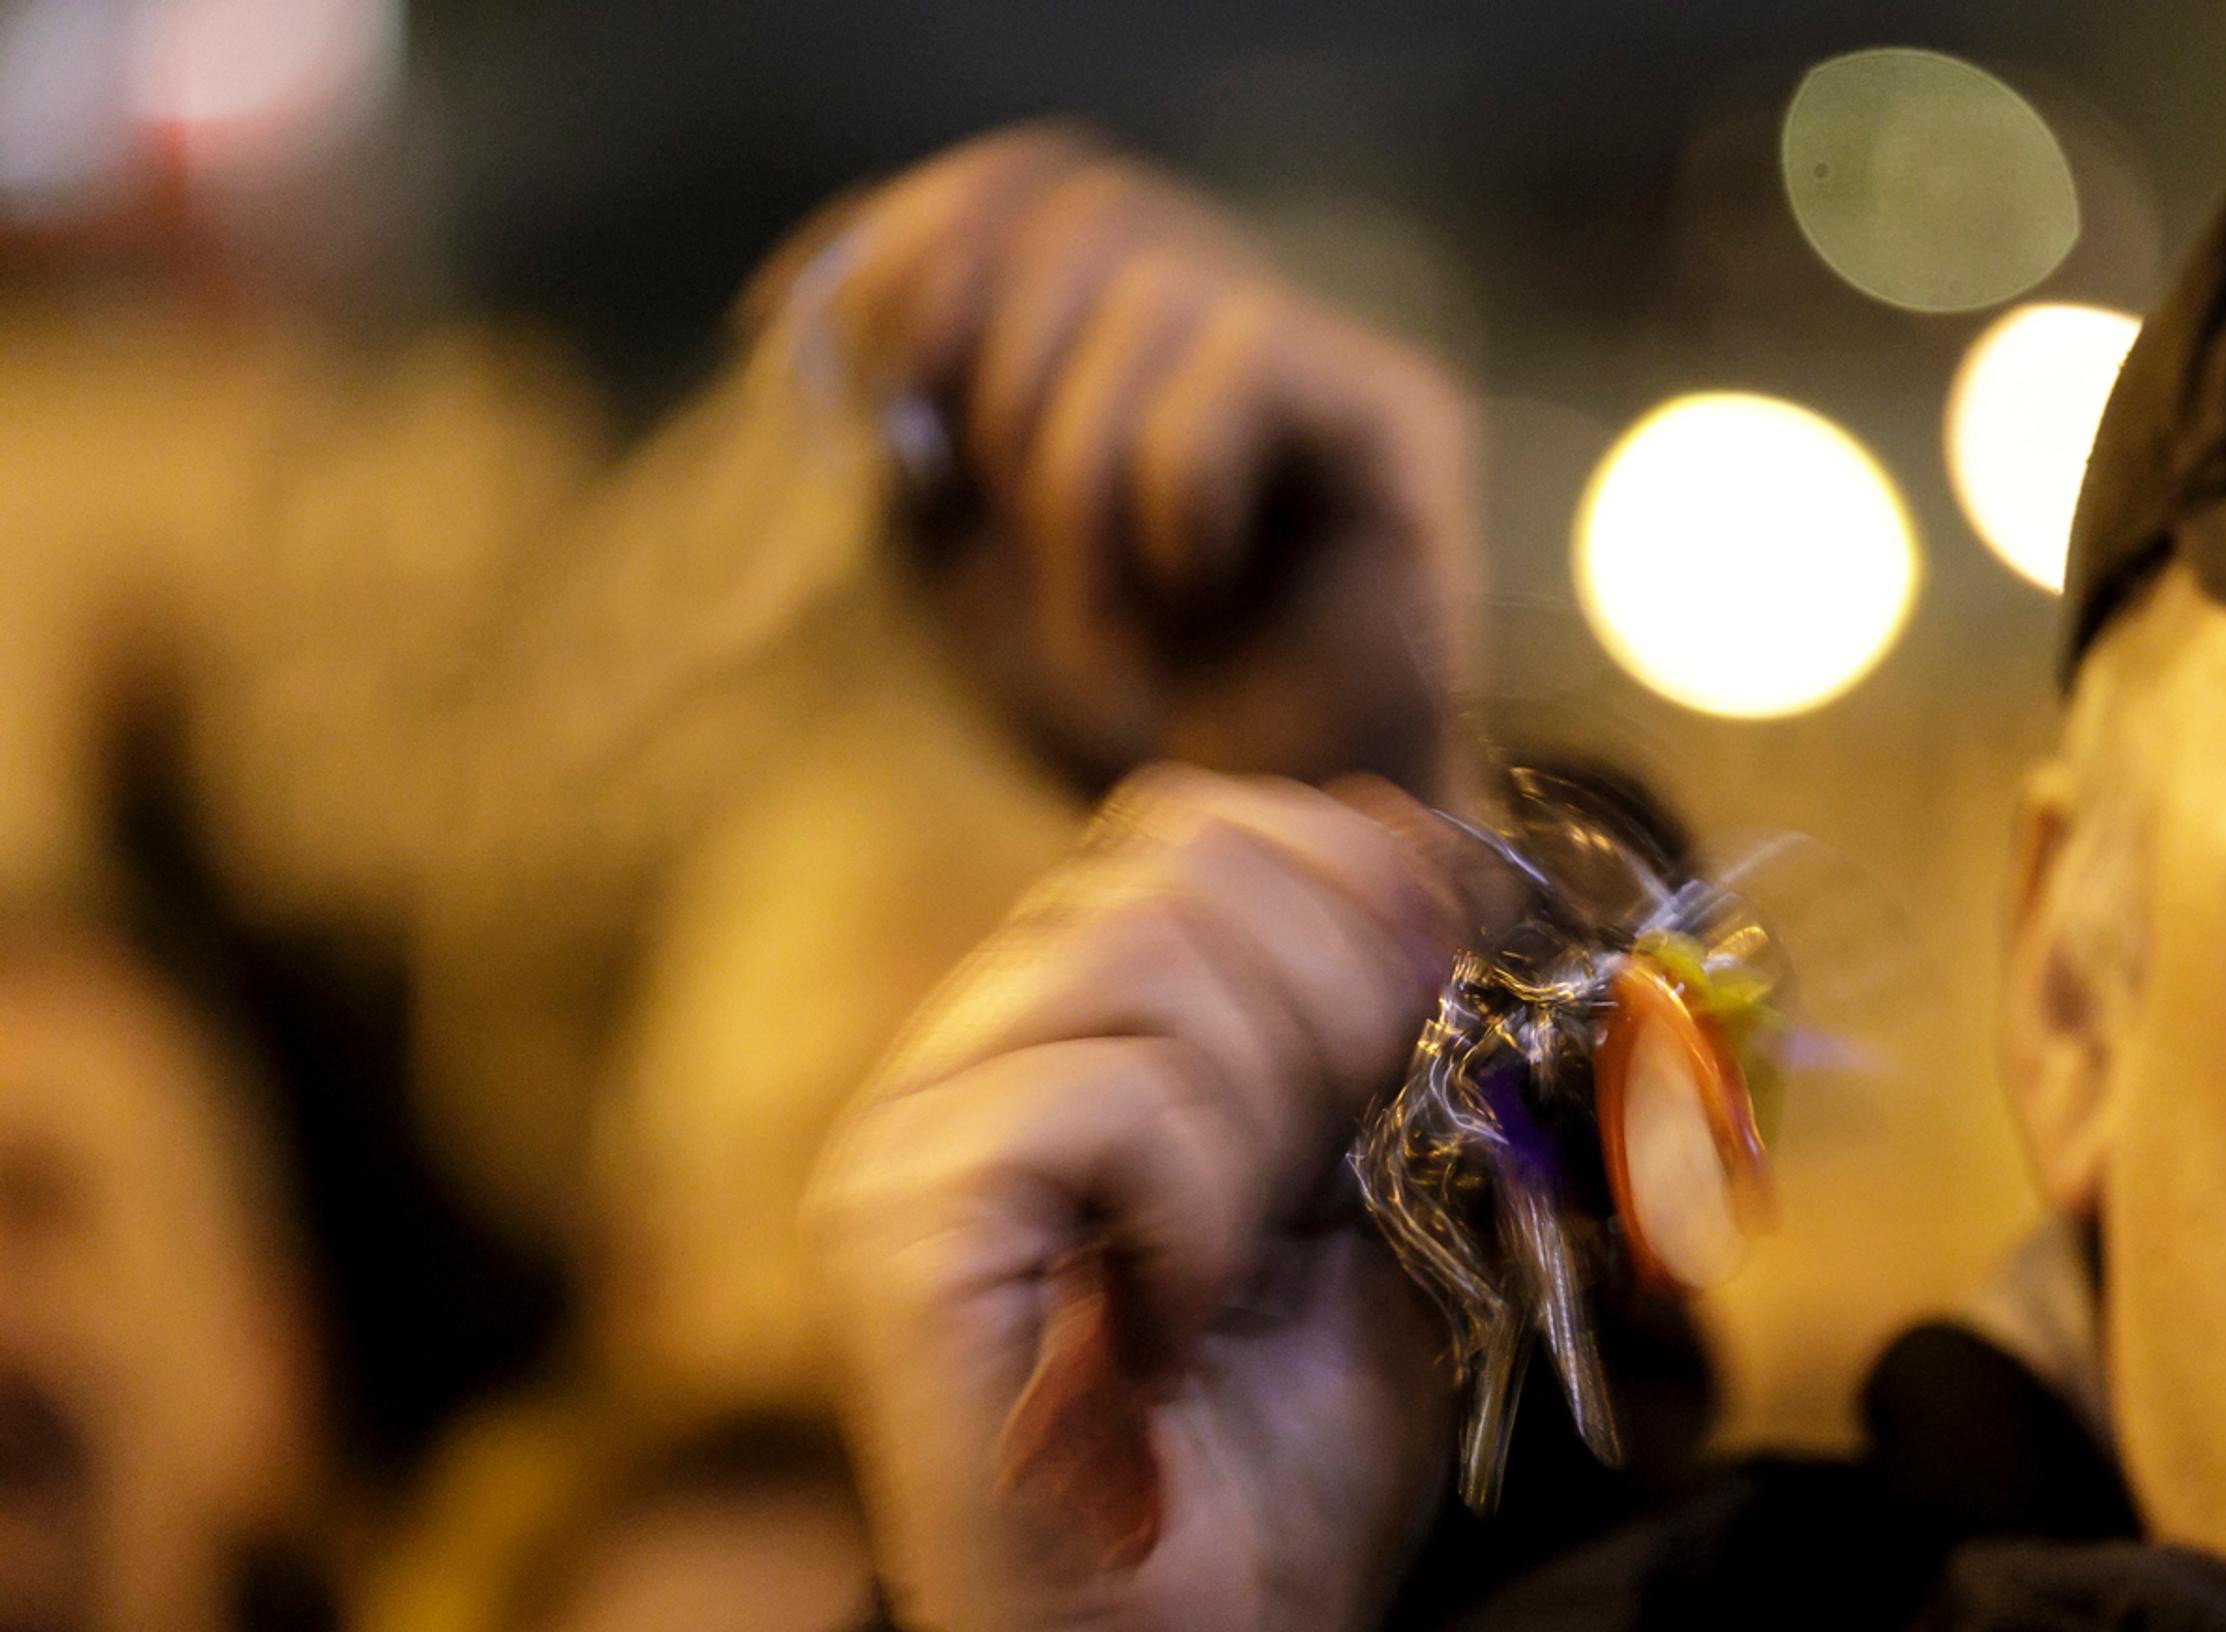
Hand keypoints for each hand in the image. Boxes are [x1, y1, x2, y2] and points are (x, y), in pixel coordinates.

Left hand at [773, 128, 1477, 796]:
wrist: (1264, 851)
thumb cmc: (1113, 727)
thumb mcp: (957, 562)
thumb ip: (909, 423)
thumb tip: (830, 302)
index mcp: (1119, 334)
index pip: (1023, 186)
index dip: (922, 232)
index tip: (836, 343)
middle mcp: (1230, 315)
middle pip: (1082, 207)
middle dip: (995, 368)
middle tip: (995, 521)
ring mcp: (1321, 356)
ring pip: (1151, 287)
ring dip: (1080, 466)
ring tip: (1104, 612)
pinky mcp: (1395, 415)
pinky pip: (1243, 360)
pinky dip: (1174, 482)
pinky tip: (1192, 585)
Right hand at [807, 767, 1465, 1631]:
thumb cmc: (1288, 1456)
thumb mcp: (1384, 1197)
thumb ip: (1384, 1028)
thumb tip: (1416, 838)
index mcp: (1073, 1031)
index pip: (1195, 824)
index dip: (1345, 881)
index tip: (1434, 998)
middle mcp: (970, 1054)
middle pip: (1173, 859)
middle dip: (1333, 991)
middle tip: (1348, 1159)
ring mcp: (913, 1133)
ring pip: (1139, 954)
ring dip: (1271, 1104)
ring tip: (1255, 1252)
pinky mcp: (901, 1232)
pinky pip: (1097, 1102)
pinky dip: (1197, 1198)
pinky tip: (1186, 1312)